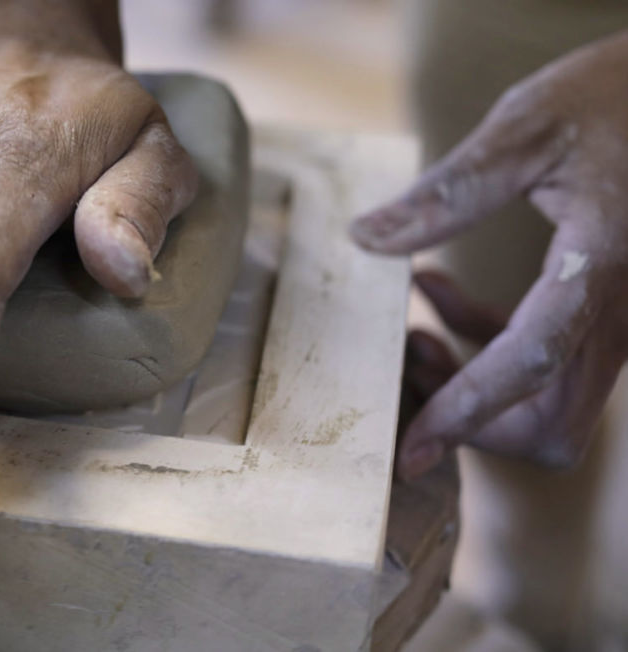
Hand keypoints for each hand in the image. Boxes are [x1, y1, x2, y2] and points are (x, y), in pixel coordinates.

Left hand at [352, 31, 627, 479]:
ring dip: (478, 390)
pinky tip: (438, 293)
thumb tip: (367, 239)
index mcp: (601, 265)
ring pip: (553, 402)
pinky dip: (490, 348)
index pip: (531, 364)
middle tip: (410, 367)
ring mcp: (618, 314)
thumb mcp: (528, 127)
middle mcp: (620, 306)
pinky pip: (551, 360)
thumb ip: (451, 190)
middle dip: (474, 419)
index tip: (412, 453)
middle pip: (554, 420)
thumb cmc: (616, 96)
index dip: (466, 414)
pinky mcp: (606, 305)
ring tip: (415, 337)